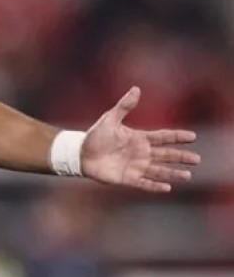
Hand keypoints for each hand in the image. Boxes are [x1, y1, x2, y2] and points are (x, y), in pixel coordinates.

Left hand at [81, 86, 199, 192]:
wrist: (79, 153)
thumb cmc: (95, 136)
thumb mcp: (110, 119)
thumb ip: (124, 106)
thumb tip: (136, 89)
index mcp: (139, 139)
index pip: (163, 137)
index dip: (177, 137)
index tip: (193, 136)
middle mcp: (141, 153)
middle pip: (165, 155)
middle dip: (181, 157)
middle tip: (196, 159)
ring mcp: (135, 166)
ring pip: (158, 171)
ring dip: (172, 173)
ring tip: (187, 176)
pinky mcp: (126, 178)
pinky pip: (143, 183)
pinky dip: (154, 186)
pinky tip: (167, 188)